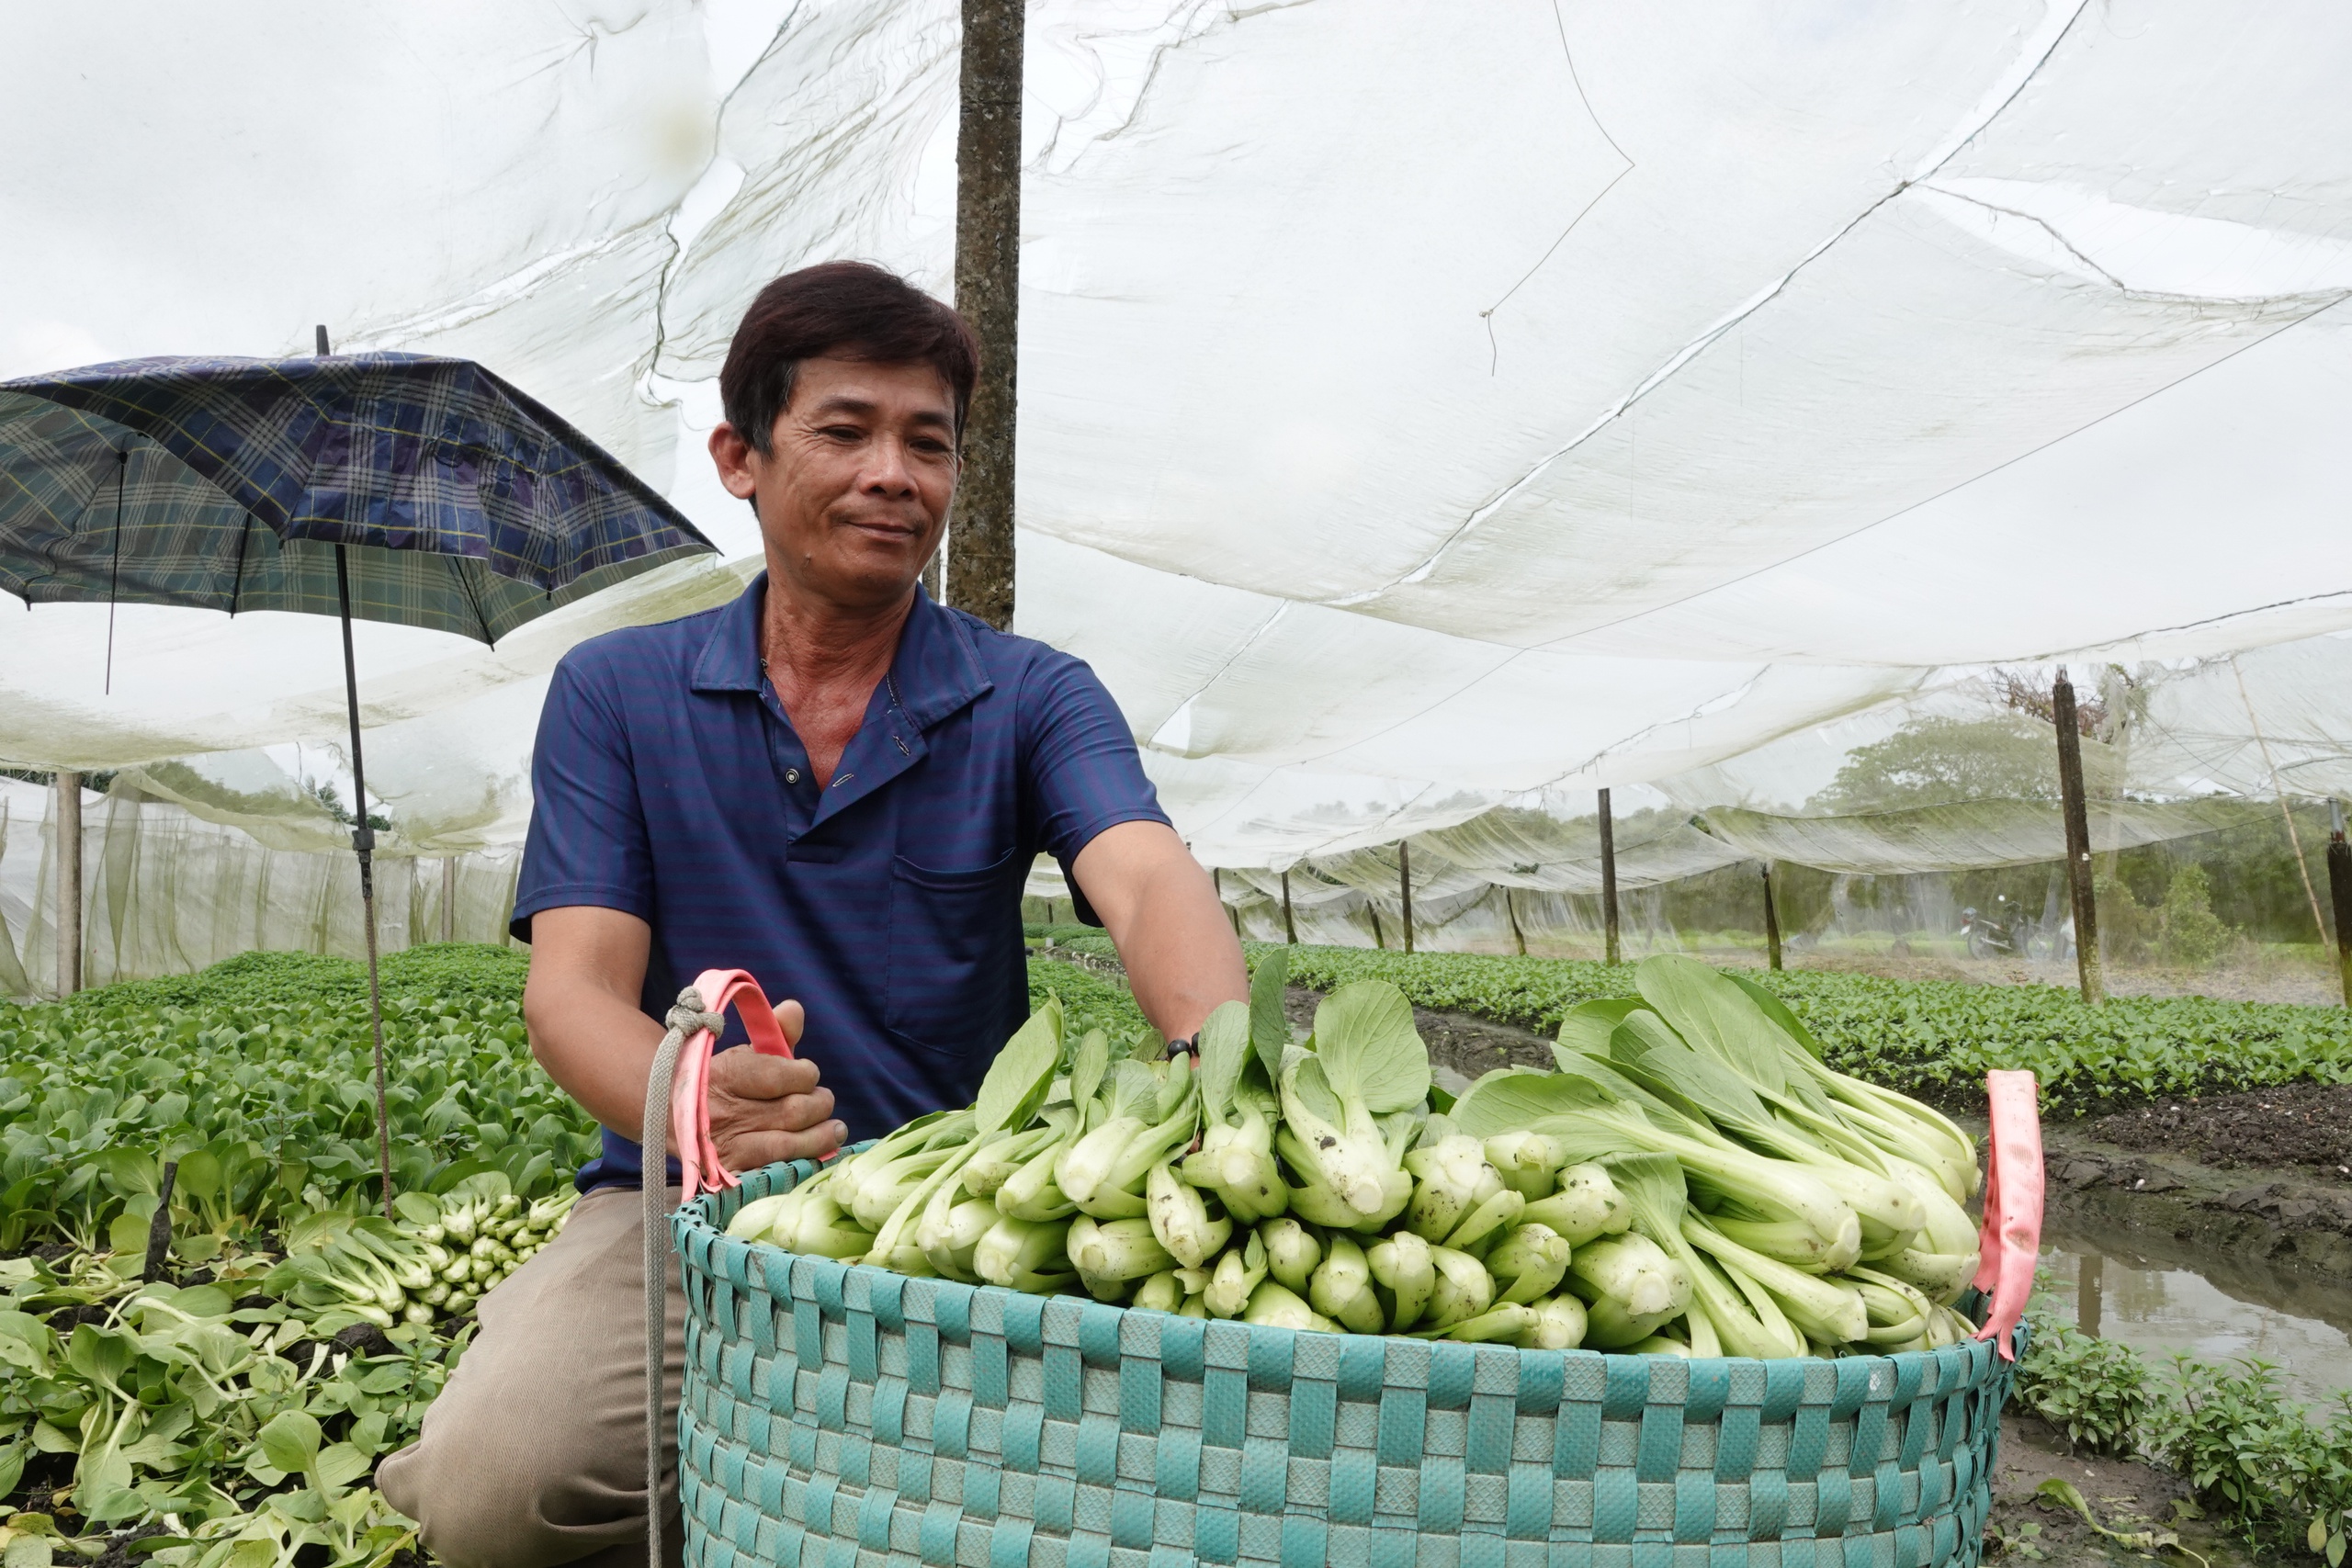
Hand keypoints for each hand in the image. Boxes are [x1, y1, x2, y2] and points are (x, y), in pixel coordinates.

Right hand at [704, 1001, 844, 1171]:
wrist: (668, 1115)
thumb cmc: (718, 1078)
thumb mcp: (742, 1052)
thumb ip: (774, 1032)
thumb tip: (795, 1009)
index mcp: (724, 1075)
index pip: (778, 1076)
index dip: (804, 1074)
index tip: (808, 1073)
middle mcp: (723, 1113)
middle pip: (791, 1111)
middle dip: (818, 1104)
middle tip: (823, 1100)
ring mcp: (725, 1147)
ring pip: (787, 1145)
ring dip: (819, 1137)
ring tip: (835, 1129)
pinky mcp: (729, 1174)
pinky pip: (774, 1170)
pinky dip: (801, 1161)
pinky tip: (817, 1154)